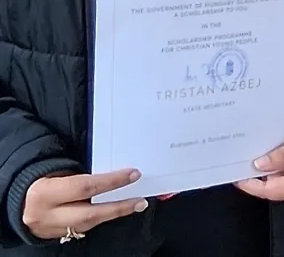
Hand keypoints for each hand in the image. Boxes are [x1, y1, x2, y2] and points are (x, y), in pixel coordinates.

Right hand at [22, 169, 146, 240]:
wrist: (20, 202)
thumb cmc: (43, 179)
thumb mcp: (58, 172)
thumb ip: (82, 173)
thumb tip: (114, 170)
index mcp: (46, 192)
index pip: (85, 186)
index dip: (111, 181)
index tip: (133, 174)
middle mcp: (48, 215)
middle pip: (89, 213)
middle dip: (118, 207)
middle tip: (140, 200)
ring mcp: (52, 230)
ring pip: (88, 224)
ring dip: (113, 214)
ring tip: (134, 205)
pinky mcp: (57, 237)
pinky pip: (83, 229)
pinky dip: (101, 220)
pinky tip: (114, 212)